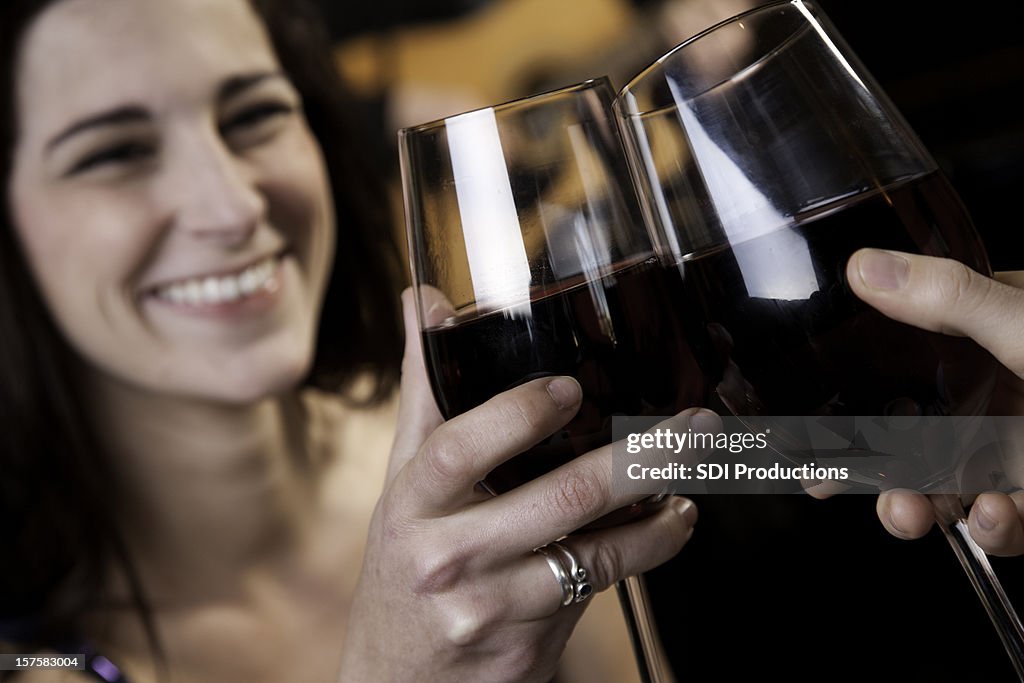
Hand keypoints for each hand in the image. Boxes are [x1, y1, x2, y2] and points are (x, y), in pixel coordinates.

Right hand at [337, 289, 700, 681]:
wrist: (400, 679)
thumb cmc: (405, 566)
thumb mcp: (401, 483)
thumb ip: (423, 392)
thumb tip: (423, 299)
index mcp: (409, 504)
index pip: (454, 450)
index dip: (516, 415)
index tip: (570, 388)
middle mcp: (445, 557)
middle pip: (554, 499)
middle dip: (636, 457)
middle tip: (691, 423)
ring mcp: (489, 606)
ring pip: (592, 549)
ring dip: (657, 505)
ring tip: (695, 466)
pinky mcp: (526, 642)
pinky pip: (599, 585)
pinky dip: (648, 548)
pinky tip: (674, 520)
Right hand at [847, 248, 1023, 554]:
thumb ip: (952, 300)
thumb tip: (865, 266)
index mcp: (987, 330)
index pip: (897, 358)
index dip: (844, 395)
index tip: (802, 424)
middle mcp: (997, 390)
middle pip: (910, 434)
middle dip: (869, 465)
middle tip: (830, 483)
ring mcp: (1019, 447)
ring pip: (946, 484)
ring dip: (920, 504)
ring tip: (910, 513)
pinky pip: (1004, 519)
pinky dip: (994, 525)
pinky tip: (996, 516)